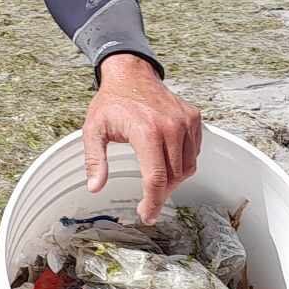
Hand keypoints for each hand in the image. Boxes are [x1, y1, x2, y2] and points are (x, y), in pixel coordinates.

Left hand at [83, 54, 201, 221]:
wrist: (130, 74)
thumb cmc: (112, 101)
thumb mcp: (93, 130)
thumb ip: (95, 160)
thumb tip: (94, 186)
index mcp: (146, 131)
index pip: (156, 178)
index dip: (152, 202)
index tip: (147, 215)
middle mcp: (170, 127)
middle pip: (173, 177)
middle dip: (161, 195)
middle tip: (148, 203)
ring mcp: (185, 122)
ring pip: (188, 167)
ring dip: (174, 181)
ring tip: (156, 184)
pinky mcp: (193, 118)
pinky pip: (194, 151)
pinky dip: (184, 163)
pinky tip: (168, 163)